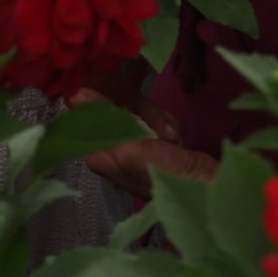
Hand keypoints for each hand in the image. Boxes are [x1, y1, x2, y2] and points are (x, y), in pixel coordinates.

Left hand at [76, 94, 216, 197]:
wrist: (202, 189)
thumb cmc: (163, 174)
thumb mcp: (129, 148)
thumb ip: (102, 120)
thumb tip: (74, 94)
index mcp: (97, 153)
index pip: (90, 110)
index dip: (105, 95)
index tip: (123, 87)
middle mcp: (110, 148)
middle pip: (118, 106)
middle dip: (145, 113)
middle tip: (164, 134)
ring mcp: (131, 144)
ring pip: (140, 109)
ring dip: (159, 120)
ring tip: (173, 140)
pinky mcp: (151, 141)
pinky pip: (155, 118)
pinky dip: (168, 125)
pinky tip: (176, 140)